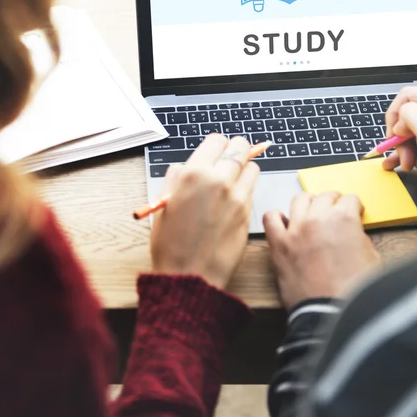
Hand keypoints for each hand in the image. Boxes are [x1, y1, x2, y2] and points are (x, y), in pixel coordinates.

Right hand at [151, 134, 259, 288]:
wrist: (190, 276)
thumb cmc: (171, 244)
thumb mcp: (163, 204)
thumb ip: (176, 179)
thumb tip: (185, 167)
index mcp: (194, 174)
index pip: (217, 140)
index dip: (216, 145)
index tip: (215, 151)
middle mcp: (219, 180)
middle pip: (240, 148)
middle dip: (236, 150)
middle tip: (230, 158)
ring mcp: (237, 196)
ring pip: (252, 166)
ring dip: (244, 168)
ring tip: (233, 179)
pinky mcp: (249, 211)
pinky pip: (253, 188)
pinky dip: (247, 187)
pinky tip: (235, 198)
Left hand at [263, 192, 380, 309]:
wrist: (332, 314)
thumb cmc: (354, 291)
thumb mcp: (372, 258)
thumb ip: (360, 237)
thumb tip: (352, 232)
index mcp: (344, 218)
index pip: (350, 199)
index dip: (354, 207)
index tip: (353, 213)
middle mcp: (318, 218)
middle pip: (325, 196)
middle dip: (333, 202)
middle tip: (335, 212)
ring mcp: (296, 229)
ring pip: (299, 199)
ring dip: (308, 204)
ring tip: (312, 213)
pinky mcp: (279, 245)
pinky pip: (270, 218)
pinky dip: (277, 217)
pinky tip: (285, 224)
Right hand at [382, 86, 416, 185]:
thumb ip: (407, 114)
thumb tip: (400, 124)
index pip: (407, 96)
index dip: (395, 116)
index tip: (392, 136)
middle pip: (409, 116)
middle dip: (403, 140)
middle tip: (405, 158)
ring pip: (412, 133)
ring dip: (408, 151)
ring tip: (412, 166)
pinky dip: (415, 156)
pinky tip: (413, 167)